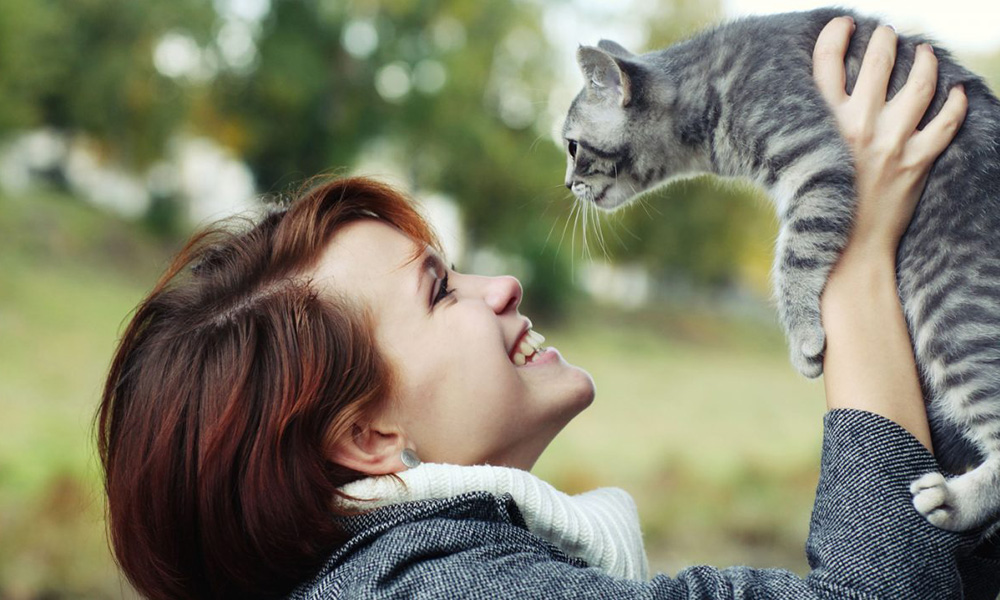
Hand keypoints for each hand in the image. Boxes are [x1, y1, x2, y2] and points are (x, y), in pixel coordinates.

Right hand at [812, 18, 966, 259]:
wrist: (846, 255)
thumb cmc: (815, 214)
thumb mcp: (796, 170)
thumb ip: (807, 137)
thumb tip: (813, 110)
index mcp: (821, 126)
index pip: (825, 63)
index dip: (835, 35)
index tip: (843, 25)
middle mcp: (856, 127)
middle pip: (877, 62)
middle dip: (885, 40)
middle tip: (888, 34)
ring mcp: (890, 143)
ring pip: (918, 85)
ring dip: (924, 62)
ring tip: (925, 53)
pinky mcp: (916, 163)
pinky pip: (946, 124)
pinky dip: (956, 105)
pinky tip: (957, 93)